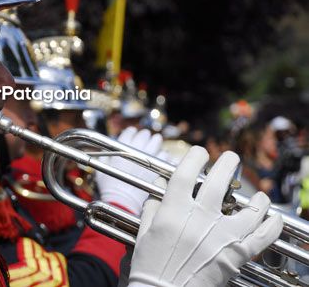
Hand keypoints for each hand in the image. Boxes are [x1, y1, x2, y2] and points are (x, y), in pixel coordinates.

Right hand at [96, 127, 162, 214]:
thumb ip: (106, 159)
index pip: (128, 135)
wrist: (124, 206)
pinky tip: (165, 159)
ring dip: (156, 144)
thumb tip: (109, 151)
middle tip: (146, 136)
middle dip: (145, 136)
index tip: (132, 132)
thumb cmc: (111, 191)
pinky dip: (166, 158)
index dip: (130, 132)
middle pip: (145, 137)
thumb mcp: (101, 173)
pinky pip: (168, 159)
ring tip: (156, 143)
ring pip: (158, 146)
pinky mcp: (162, 172)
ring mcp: (151, 162)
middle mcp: (138, 153)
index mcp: (122, 152)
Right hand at [129, 147, 282, 286]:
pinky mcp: (237, 254)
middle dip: (227, 162)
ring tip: (257, 194)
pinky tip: (274, 217)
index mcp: (174, 210)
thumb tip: (159, 192)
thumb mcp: (144, 232)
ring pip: (251, 207)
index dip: (194, 156)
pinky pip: (264, 235)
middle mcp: (200, 218)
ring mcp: (222, 235)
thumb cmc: (151, 265)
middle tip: (230, 158)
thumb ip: (152, 208)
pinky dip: (273, 224)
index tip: (199, 153)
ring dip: (257, 197)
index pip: (187, 172)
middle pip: (221, 180)